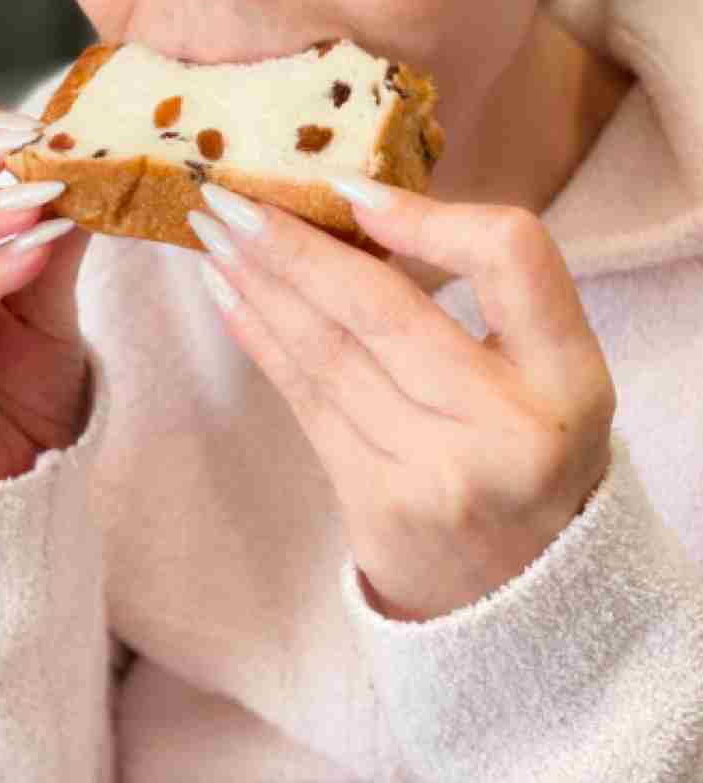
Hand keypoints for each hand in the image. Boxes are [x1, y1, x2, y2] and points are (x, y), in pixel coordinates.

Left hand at [187, 178, 614, 621]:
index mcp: (568, 374)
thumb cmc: (527, 448)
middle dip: (294, 245)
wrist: (527, 594)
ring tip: (213, 233)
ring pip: (329, 353)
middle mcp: (509, 425)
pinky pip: (306, 402)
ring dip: (260, 283)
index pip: (510, 257)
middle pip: (383, 309)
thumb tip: (355, 203)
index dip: (428, 215)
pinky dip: (262, 340)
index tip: (350, 188)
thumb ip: (486, 289)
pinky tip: (227, 294)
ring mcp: (438, 473)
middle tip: (228, 196)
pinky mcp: (378, 505)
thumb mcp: (549, 368)